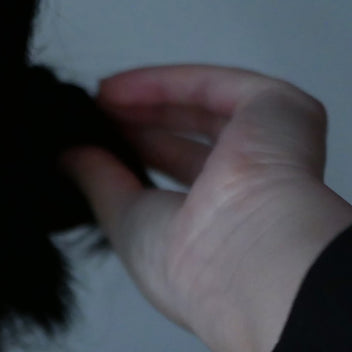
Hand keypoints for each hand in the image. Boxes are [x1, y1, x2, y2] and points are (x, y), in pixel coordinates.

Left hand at [58, 65, 351, 351]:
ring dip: (149, 101)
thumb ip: (101, 185)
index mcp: (232, 226)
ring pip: (205, 108)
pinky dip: (165, 84)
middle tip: (95, 118)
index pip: (185, 181)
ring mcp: (276, 145)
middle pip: (194, 142)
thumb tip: (70, 159)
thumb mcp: (128, 225)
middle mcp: (261, 186)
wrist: (245, 257)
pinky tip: (116, 90)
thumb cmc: (193, 268)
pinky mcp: (282, 110)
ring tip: (98, 100)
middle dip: (142, 126)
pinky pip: (214, 86)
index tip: (97, 146)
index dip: (141, 159)